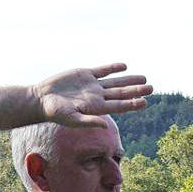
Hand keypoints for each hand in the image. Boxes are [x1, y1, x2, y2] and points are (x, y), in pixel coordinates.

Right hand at [35, 63, 153, 126]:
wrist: (41, 99)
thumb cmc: (54, 112)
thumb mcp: (71, 119)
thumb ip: (89, 121)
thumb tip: (105, 125)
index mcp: (96, 108)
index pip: (119, 105)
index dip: (132, 103)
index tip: (145, 101)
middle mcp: (97, 97)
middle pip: (121, 93)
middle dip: (136, 91)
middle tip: (152, 88)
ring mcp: (92, 85)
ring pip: (115, 82)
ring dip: (129, 80)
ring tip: (144, 79)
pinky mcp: (84, 75)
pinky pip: (102, 71)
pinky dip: (113, 68)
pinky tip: (124, 67)